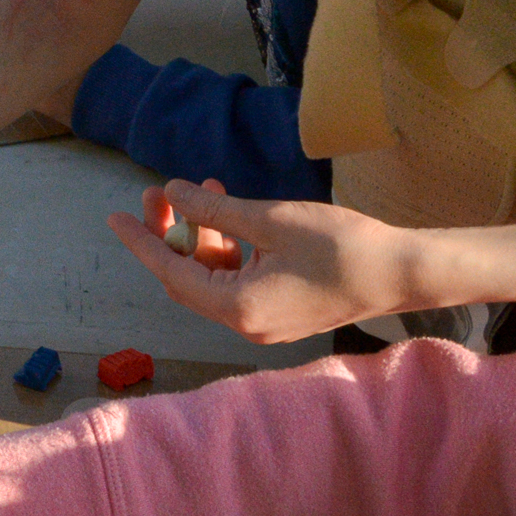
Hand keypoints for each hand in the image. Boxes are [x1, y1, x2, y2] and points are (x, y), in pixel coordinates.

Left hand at [107, 179, 428, 343]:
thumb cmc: (341, 246)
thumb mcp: (269, 219)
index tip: (115, 216)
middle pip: (188, 277)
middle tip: (162, 192)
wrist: (401, 273)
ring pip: (214, 276)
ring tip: (207, 191)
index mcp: (237, 309)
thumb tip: (172, 192)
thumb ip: (214, 211)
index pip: (171, 273)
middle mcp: (244, 324)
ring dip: (204, 235)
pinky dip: (230, 248)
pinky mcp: (280, 311)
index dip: (142, 242)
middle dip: (172, 233)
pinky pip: (239, 279)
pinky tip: (232, 212)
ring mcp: (263, 321)